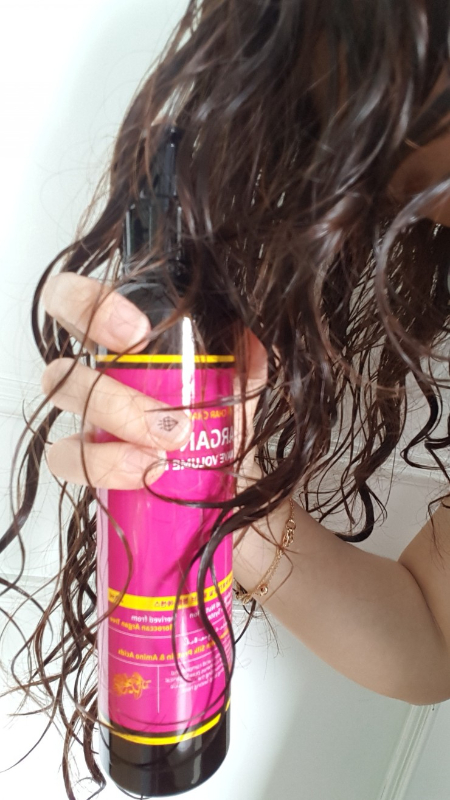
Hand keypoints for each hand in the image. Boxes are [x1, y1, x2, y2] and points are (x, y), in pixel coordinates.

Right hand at [41, 273, 266, 489]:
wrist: (226, 473)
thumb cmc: (220, 414)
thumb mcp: (241, 377)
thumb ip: (248, 351)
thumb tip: (257, 330)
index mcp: (124, 340)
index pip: (76, 302)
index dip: (88, 306)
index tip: (139, 330)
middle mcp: (96, 375)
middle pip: (59, 367)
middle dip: (109, 391)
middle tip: (166, 413)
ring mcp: (87, 420)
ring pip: (64, 415)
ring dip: (116, 426)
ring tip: (169, 444)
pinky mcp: (89, 461)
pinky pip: (67, 460)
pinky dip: (106, 465)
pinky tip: (146, 470)